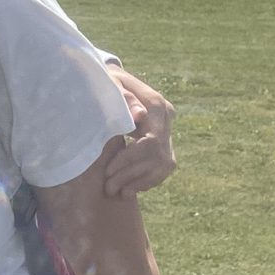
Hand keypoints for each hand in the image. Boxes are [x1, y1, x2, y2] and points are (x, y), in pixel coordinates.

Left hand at [104, 69, 175, 196]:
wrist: (113, 82)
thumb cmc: (105, 84)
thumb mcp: (109, 85)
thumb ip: (122, 98)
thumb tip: (140, 116)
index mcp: (156, 104)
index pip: (150, 141)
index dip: (129, 159)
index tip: (107, 171)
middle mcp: (167, 118)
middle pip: (156, 156)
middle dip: (132, 175)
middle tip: (109, 188)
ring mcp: (169, 131)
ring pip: (162, 166)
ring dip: (139, 182)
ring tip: (116, 191)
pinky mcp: (166, 142)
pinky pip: (163, 169)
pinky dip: (146, 181)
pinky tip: (128, 189)